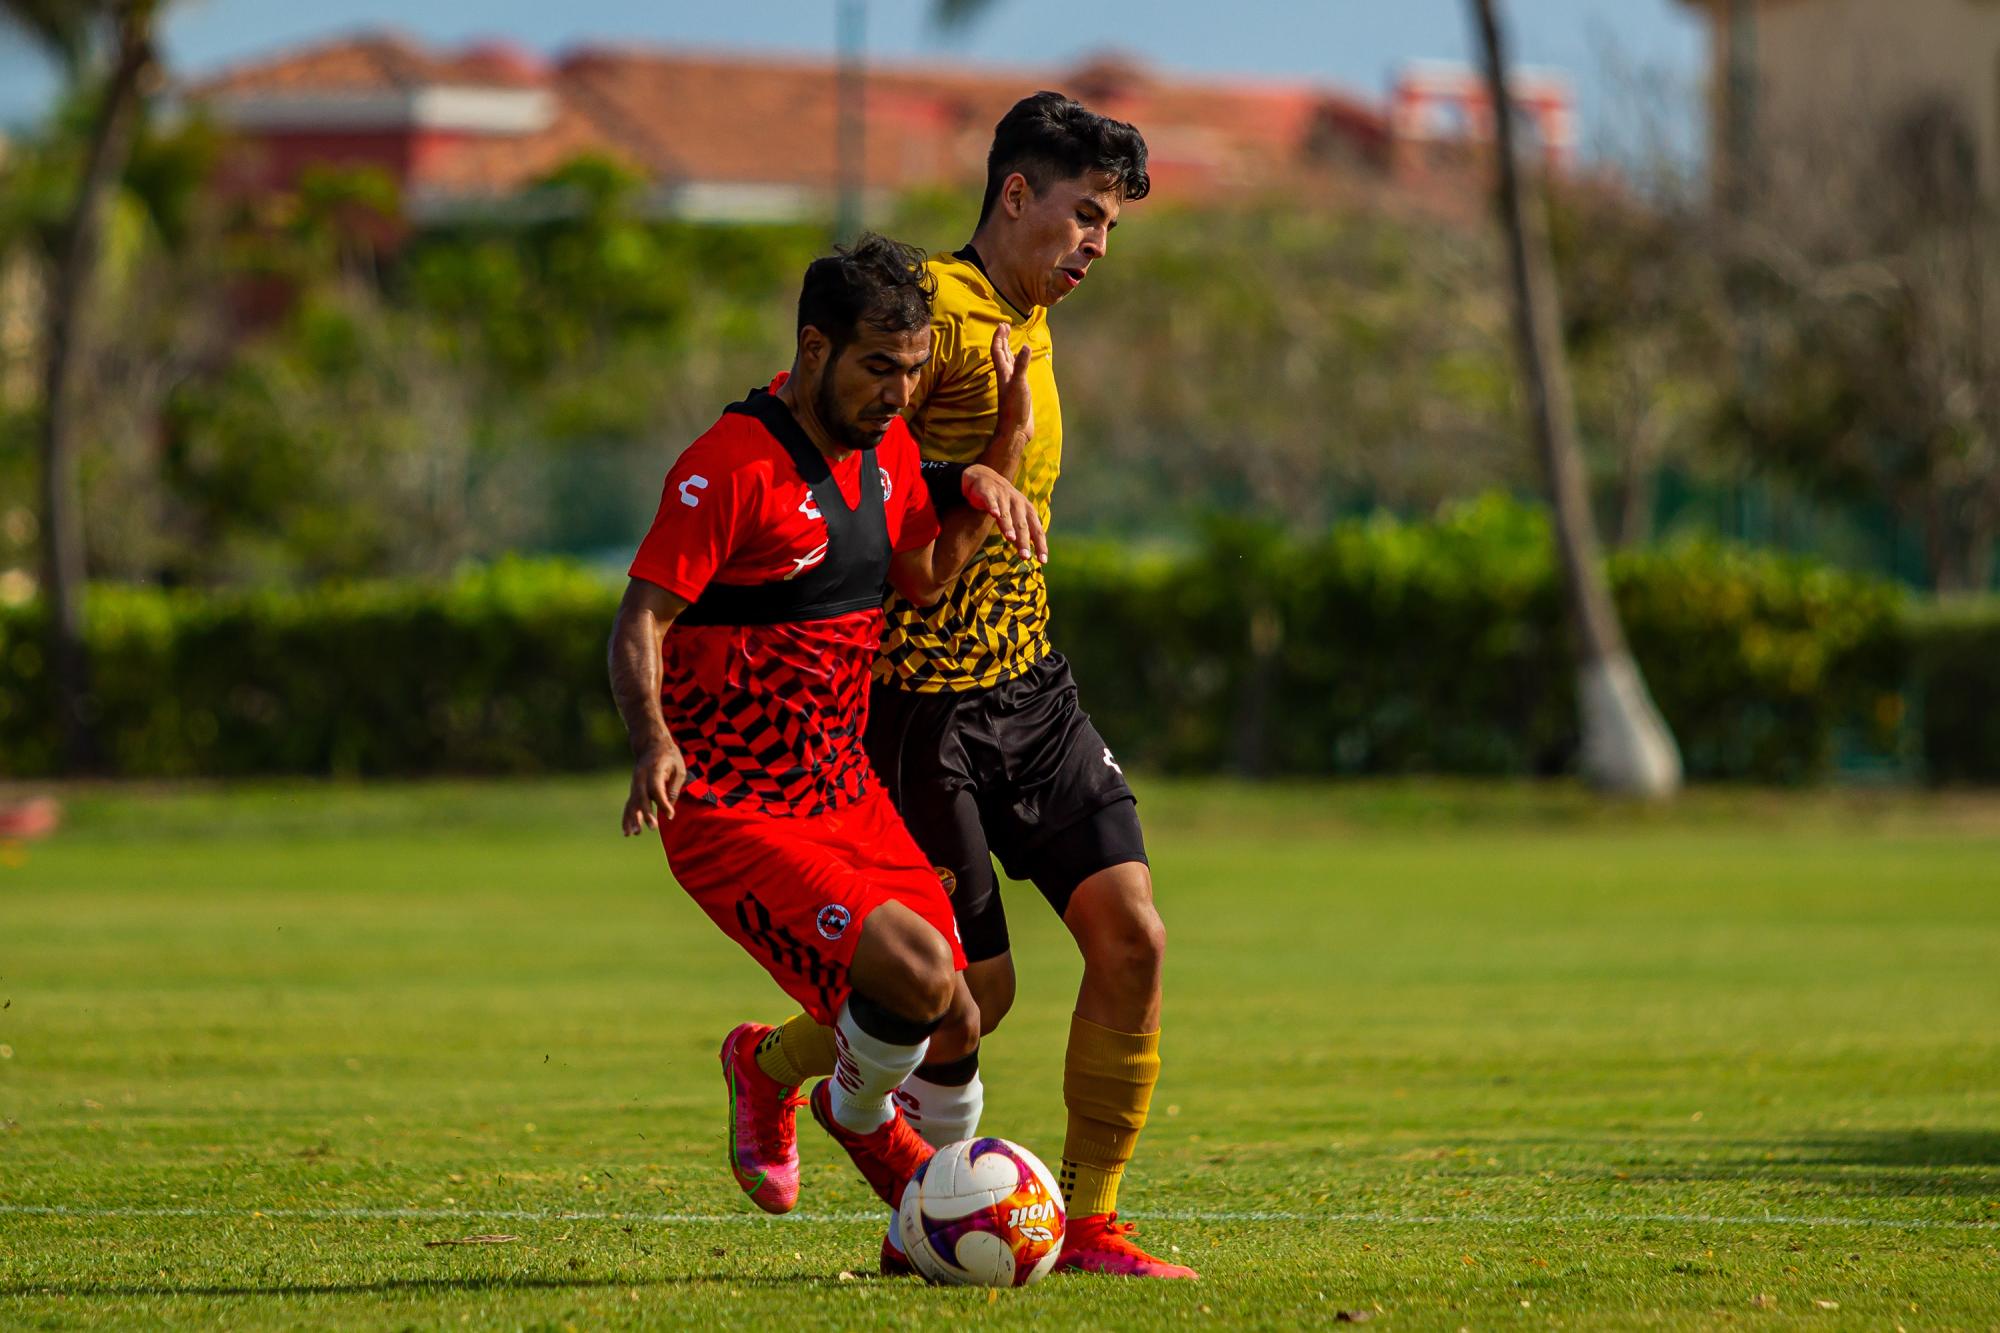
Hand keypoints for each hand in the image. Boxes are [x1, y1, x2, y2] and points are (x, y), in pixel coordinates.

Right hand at [622, 738, 686, 833]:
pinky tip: (628, 832)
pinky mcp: (634, 790)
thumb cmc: (669, 757)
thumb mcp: (679, 768)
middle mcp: (641, 776)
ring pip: (632, 802)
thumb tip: (669, 808)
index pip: (656, 788)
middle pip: (641, 796)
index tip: (670, 815)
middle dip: (646, 812)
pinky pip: (629, 805)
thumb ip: (674, 788)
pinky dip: (628, 818)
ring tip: (635, 833)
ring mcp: (635, 783)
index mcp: (654, 769)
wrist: (651, 745)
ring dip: (632, 818)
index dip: (662, 802)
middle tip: (652, 826)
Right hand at [961, 464, 1046, 564]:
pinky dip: (993, 506)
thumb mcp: (1017, 515)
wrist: (984, 477)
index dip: (1040, 545)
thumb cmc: (1005, 502)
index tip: (1043, 560)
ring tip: (1010, 538)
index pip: (1037, 531)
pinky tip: (994, 514)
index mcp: (1028, 511)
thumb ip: (1023, 532)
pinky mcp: (988, 492)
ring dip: (1008, 526)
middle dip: (1024, 541)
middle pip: (1022, 525)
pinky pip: (991, 501)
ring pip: (1006, 514)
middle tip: (1025, 556)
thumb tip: (1030, 555)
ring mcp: (1003, 497)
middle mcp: (1018, 503)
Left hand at [990, 323, 1032, 457]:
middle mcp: (1006, 376)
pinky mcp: (1019, 390)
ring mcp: (1012, 383)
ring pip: (1008, 362)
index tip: (1003, 324)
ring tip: (1011, 340)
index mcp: (1004, 372)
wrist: (1016, 429)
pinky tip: (1021, 363)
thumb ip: (1022, 365)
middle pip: (1001, 353)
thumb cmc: (1015, 408)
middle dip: (1003, 339)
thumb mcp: (1019, 384)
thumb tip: (1026, 346)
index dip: (999, 337)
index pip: (998, 350)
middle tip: (1005, 326)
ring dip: (1009, 349)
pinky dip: (1018, 363)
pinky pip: (1017, 371)